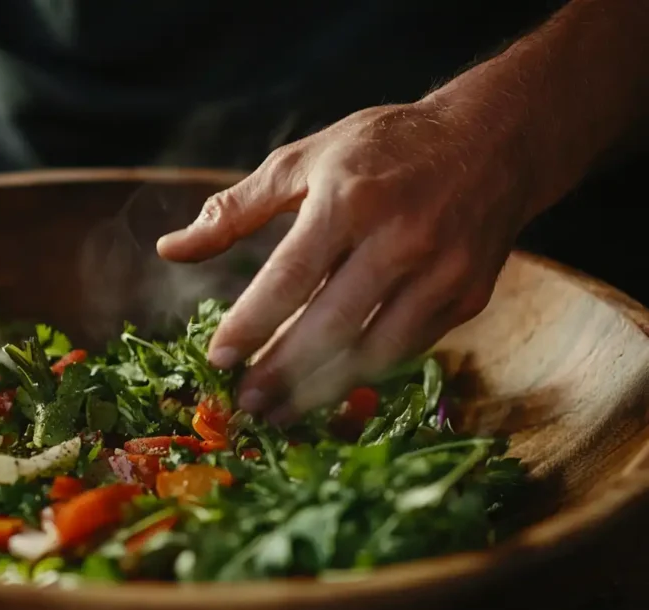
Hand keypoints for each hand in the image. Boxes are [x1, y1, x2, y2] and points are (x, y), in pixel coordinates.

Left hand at [158, 99, 531, 421]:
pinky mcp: (466, 298)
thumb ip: (235, 210)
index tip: (217, 358)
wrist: (493, 142)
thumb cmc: (384, 147)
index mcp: (349, 200)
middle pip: (330, 326)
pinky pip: (407, 350)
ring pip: (372, 351)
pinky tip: (330, 388)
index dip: (251, 324)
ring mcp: (439, 273)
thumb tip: (170, 250)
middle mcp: (399, 239)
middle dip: (281, 373)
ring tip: (279, 412)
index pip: (289, 277)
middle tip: (244, 404)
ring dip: (321, 390)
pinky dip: (365, 374)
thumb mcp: (304, 161)